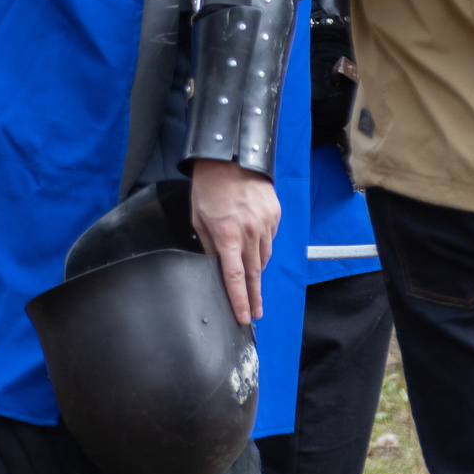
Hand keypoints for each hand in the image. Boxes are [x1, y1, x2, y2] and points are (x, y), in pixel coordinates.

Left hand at [189, 159, 276, 325]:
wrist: (231, 157)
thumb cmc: (210, 186)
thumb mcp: (199, 217)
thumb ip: (208, 243)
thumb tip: (216, 263)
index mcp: (227, 235)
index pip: (234, 276)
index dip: (239, 300)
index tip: (244, 316)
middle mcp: (249, 232)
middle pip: (254, 272)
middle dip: (254, 295)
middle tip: (256, 312)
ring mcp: (265, 223)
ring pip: (264, 256)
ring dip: (257, 269)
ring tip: (252, 278)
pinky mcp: (274, 214)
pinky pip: (270, 238)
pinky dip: (262, 244)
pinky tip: (254, 241)